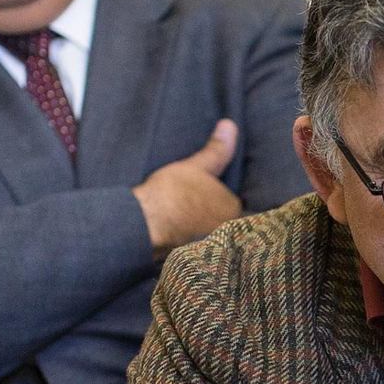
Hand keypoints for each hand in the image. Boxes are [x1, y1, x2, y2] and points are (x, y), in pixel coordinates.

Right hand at [131, 119, 241, 259]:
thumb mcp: (196, 166)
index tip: (211, 197)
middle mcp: (230, 233)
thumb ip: (216, 151)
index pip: (237, 205)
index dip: (225, 200)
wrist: (145, 224)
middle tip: (198, 207)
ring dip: (207, 229)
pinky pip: (202, 247)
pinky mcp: (196, 258)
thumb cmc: (173, 193)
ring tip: (190, 218)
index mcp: (235, 211)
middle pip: (230, 222)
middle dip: (219, 216)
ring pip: (216, 234)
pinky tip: (184, 235)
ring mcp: (214, 247)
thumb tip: (230, 125)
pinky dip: (196, 240)